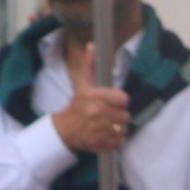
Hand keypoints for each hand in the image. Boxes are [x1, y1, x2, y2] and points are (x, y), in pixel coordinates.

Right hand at [53, 41, 132, 158]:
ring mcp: (100, 130)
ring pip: (124, 128)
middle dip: (118, 115)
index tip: (111, 103)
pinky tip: (104, 135)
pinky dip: (115, 140)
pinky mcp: (103, 143)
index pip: (124, 99)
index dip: (119, 101)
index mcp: (94, 97)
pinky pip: (121, 141)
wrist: (63, 131)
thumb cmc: (76, 107)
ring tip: (105, 125)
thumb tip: (92, 45)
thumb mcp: (81, 86)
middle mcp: (98, 112)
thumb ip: (89, 66)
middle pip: (126, 115)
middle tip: (106, 115)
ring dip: (117, 128)